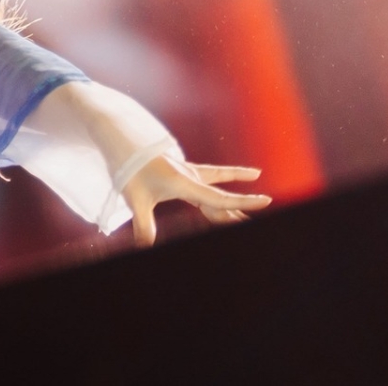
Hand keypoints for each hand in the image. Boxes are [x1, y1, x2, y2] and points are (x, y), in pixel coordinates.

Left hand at [121, 156, 269, 245]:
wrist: (120, 140)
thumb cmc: (128, 168)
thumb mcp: (135, 199)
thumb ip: (144, 225)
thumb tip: (145, 248)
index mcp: (184, 183)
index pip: (219, 199)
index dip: (243, 202)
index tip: (266, 201)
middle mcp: (190, 176)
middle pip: (220, 198)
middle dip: (240, 208)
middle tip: (262, 213)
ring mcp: (187, 171)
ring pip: (217, 185)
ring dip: (234, 191)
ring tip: (256, 190)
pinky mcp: (182, 168)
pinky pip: (210, 174)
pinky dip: (225, 176)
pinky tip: (238, 175)